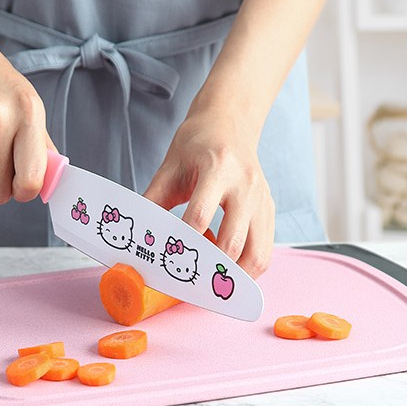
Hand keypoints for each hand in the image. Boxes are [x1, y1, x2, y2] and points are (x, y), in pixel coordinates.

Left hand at [143, 107, 274, 278]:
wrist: (230, 123)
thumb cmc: (198, 143)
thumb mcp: (170, 166)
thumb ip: (154, 199)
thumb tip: (137, 233)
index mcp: (218, 168)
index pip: (200, 215)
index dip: (182, 242)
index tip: (166, 258)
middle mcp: (246, 185)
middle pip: (233, 242)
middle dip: (209, 268)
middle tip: (188, 282)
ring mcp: (262, 199)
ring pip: (257, 253)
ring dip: (235, 276)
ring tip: (212, 282)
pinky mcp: (269, 210)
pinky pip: (264, 249)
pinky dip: (247, 267)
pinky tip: (226, 268)